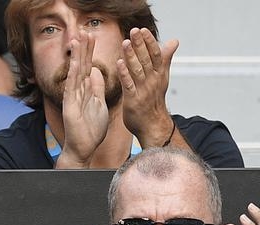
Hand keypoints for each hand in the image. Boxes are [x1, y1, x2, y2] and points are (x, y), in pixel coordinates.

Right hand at [57, 31, 107, 167]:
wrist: (84, 148)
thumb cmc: (91, 130)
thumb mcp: (100, 104)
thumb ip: (97, 89)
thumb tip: (97, 73)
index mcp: (86, 92)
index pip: (88, 67)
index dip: (90, 52)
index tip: (92, 37)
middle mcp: (77, 93)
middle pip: (81, 66)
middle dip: (83, 49)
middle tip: (84, 32)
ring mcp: (72, 99)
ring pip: (76, 74)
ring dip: (78, 57)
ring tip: (79, 40)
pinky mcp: (70, 107)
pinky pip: (72, 88)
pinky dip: (74, 75)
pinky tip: (77, 63)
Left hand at [118, 27, 178, 146]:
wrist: (152, 125)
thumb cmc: (154, 100)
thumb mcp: (162, 78)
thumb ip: (165, 59)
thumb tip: (174, 41)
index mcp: (159, 75)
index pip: (156, 55)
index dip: (150, 42)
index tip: (143, 30)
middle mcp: (152, 81)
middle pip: (146, 60)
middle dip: (140, 45)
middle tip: (134, 31)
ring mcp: (143, 91)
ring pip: (137, 70)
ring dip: (131, 56)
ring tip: (125, 43)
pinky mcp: (133, 101)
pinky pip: (129, 85)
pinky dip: (124, 74)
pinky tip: (119, 63)